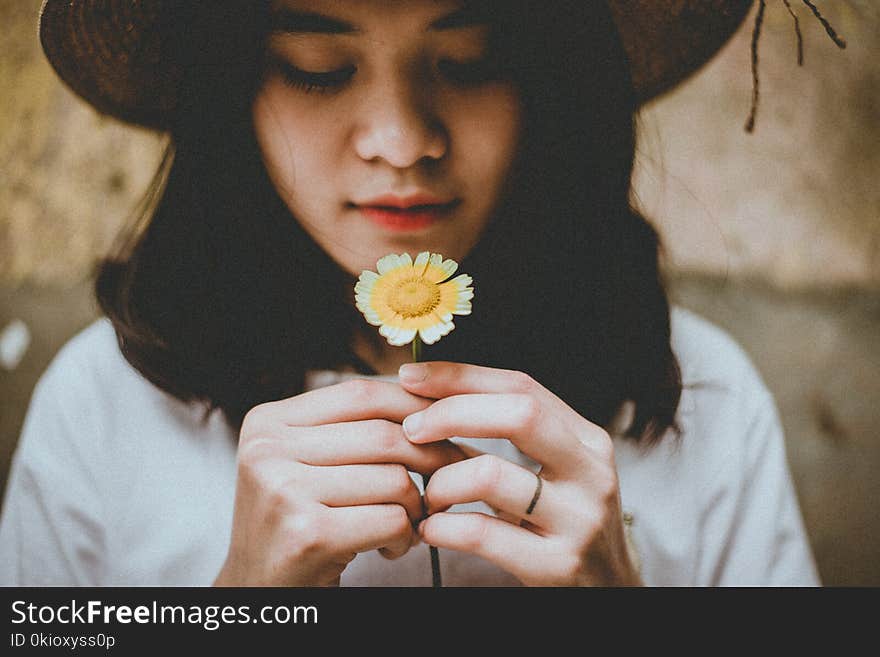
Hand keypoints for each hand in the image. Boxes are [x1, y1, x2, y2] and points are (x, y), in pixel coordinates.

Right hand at [214, 379, 465, 586]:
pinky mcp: (308, 534)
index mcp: (268, 423)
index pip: (360, 394)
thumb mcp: (305, 463)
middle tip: (450, 477)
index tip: (446, 424)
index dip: (413, 405)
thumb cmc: (296, 523)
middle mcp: (268, 450)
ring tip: (406, 524)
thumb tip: (430, 402)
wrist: (257, 592)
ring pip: (394, 478)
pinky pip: (391, 519)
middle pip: (383, 435)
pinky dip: (404, 537)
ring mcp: (284, 491)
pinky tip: (388, 548)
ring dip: (416, 506)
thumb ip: (350, 429)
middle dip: (432, 457)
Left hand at [398, 362, 641, 585]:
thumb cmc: (564, 522)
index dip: (461, 376)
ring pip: (491, 474)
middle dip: (451, 413)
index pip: (520, 386)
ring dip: (441, 481)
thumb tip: (433, 393)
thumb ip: (511, 434)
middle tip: (411, 429)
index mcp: (586, 439)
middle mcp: (590, 473)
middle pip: (518, 414)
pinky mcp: (557, 565)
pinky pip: (482, 533)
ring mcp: (577, 519)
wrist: (609, 591)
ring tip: (427, 496)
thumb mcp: (555, 470)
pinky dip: (442, 527)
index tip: (412, 376)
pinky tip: (430, 529)